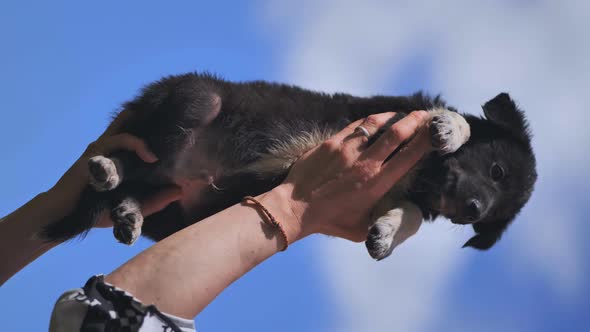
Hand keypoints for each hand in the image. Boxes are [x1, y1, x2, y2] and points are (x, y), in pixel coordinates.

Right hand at [45, 110, 181, 227]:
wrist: (65, 216)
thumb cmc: (95, 212)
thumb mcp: (132, 207)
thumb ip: (155, 201)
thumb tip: (180, 191)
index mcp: (120, 157)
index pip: (140, 135)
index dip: (156, 130)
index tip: (179, 132)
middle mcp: (112, 148)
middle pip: (134, 124)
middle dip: (154, 121)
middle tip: (176, 122)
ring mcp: (103, 147)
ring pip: (130, 127)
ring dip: (150, 130)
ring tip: (169, 140)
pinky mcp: (96, 152)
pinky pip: (119, 139)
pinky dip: (137, 144)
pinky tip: (151, 157)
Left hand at [271, 111, 430, 241]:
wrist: (294, 208)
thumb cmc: (330, 222)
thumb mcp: (362, 229)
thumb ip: (381, 222)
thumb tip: (397, 219)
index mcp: (376, 183)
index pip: (409, 156)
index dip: (426, 141)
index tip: (435, 132)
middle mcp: (365, 163)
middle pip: (397, 133)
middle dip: (415, 121)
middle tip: (426, 115)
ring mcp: (346, 150)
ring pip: (375, 124)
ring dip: (392, 116)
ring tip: (401, 114)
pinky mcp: (331, 143)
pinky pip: (355, 126)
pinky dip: (369, 121)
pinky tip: (375, 121)